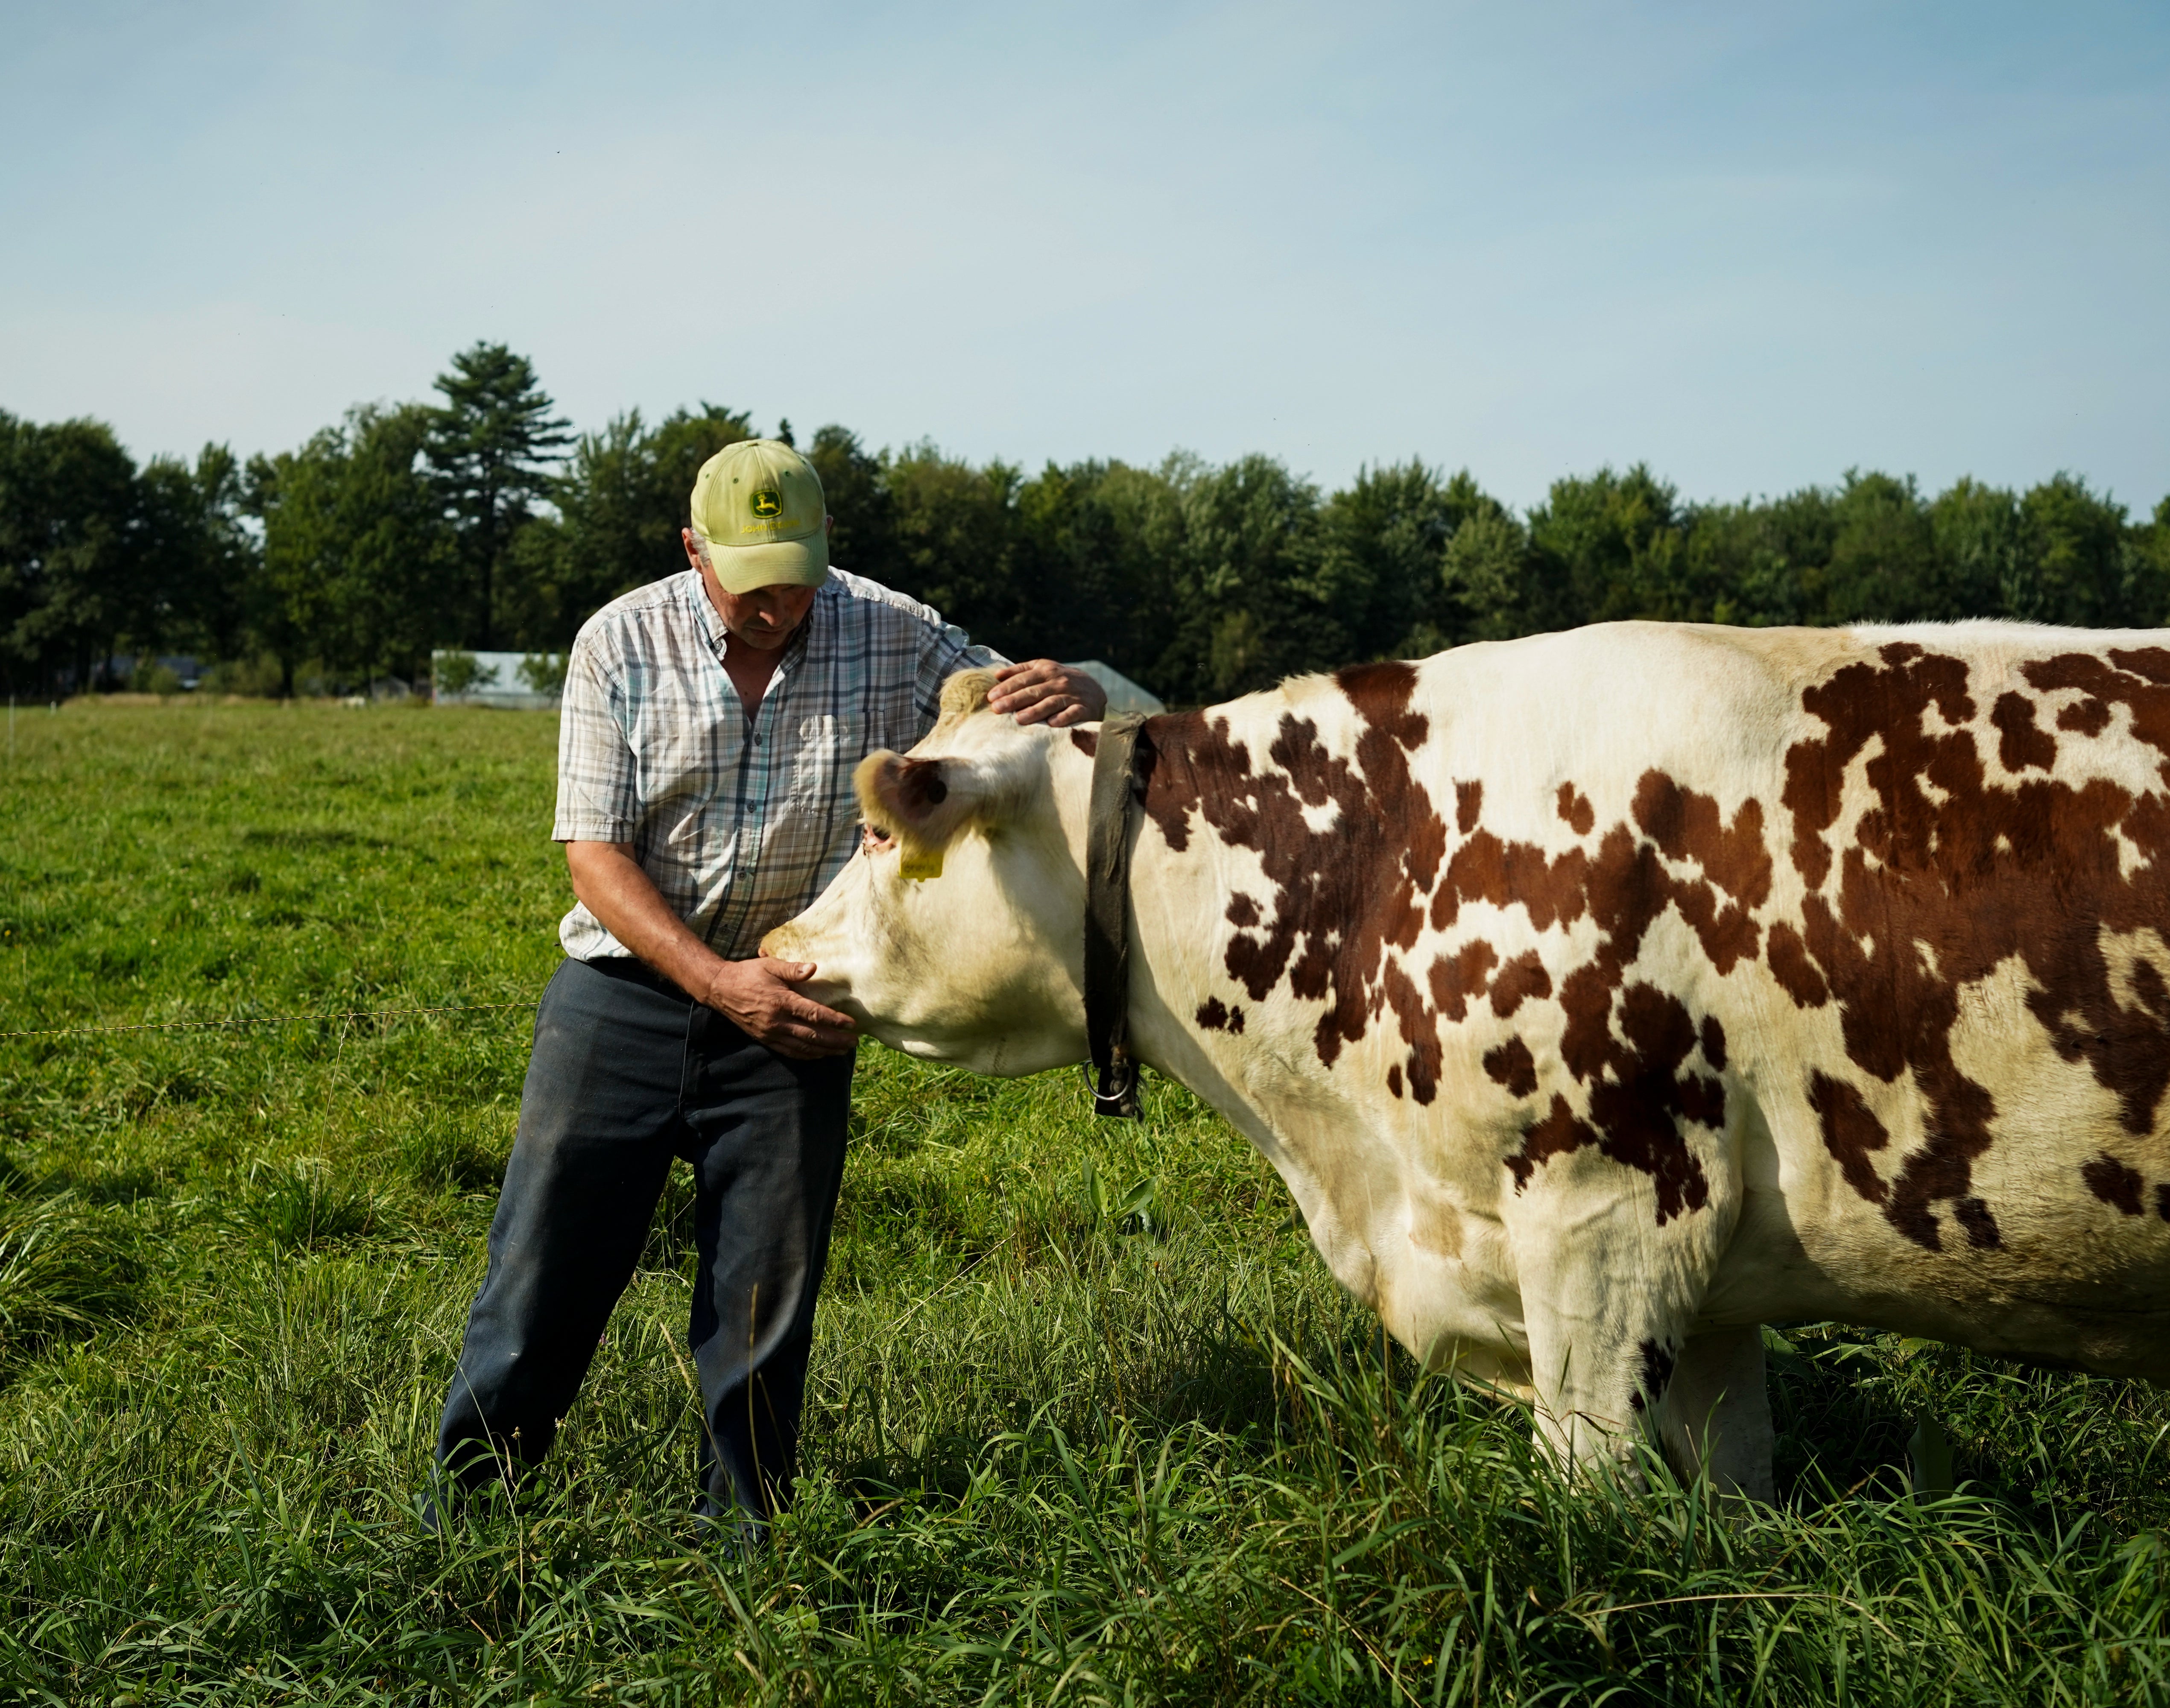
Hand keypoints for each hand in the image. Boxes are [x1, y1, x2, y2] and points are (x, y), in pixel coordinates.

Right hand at [704, 958, 857, 1058]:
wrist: (720, 989)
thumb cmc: (748, 973)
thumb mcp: (770, 964)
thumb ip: (792, 968)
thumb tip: (814, 968)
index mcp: (781, 1001)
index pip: (814, 1014)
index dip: (835, 1021)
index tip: (852, 1024)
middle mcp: (777, 1021)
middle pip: (813, 1035)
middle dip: (836, 1041)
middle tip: (854, 1042)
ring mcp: (770, 1033)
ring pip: (803, 1047)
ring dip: (825, 1051)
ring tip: (843, 1051)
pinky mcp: (765, 1040)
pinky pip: (789, 1051)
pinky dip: (807, 1055)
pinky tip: (819, 1055)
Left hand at [986, 660, 1110, 727]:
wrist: (1094, 690)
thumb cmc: (1060, 681)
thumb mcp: (1043, 669)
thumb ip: (1020, 671)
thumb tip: (996, 675)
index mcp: (1047, 670)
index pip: (1024, 679)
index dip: (1007, 687)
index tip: (991, 697)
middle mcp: (1059, 681)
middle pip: (1034, 691)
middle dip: (1014, 700)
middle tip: (997, 709)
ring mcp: (1072, 694)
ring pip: (1051, 702)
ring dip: (1035, 711)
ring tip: (1019, 719)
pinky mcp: (1084, 708)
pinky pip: (1073, 713)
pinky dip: (1063, 718)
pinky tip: (1051, 724)